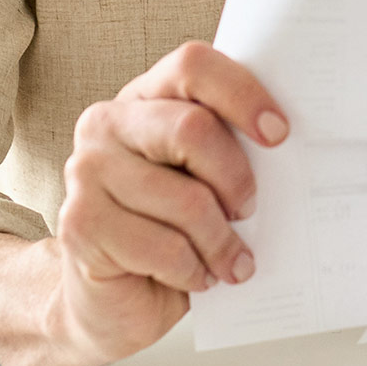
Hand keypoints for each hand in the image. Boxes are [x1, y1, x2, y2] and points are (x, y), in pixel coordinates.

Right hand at [42, 41, 288, 365]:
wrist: (112, 299)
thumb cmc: (172, 229)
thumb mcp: (204, 179)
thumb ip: (227, 150)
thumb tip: (287, 145)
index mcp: (144, 97)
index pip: (193, 66)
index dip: (242, 95)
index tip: (279, 134)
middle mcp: (107, 123)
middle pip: (192, 129)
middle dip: (235, 178)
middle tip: (248, 210)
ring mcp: (86, 171)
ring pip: (185, 199)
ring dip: (221, 241)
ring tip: (231, 260)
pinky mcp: (79, 224)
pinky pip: (164, 247)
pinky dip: (194, 270)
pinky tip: (196, 276)